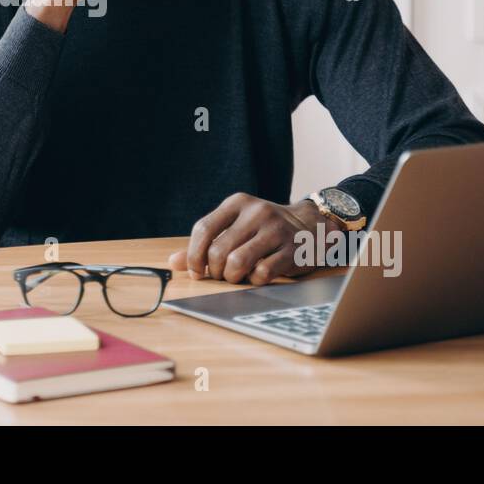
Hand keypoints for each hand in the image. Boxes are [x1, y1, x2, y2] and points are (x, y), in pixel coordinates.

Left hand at [167, 193, 343, 284]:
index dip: (194, 255)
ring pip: (238, 262)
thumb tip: (173, 262)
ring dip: (232, 277)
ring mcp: (277, 230)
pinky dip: (255, 280)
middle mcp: (257, 212)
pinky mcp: (293, 249)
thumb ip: (205, 243)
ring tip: (237, 277)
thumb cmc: (263, 229)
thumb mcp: (235, 227)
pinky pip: (263, 273)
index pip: (203, 228)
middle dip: (215, 271)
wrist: (310, 226)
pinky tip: (258, 275)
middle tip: (222, 275)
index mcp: (237, 203)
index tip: (197, 271)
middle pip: (218, 250)